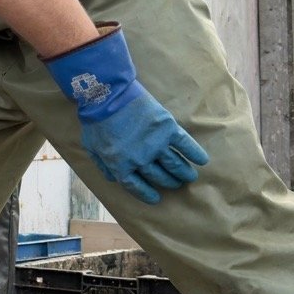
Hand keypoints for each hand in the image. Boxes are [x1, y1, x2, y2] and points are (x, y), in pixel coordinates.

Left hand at [43, 26, 207, 204]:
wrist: (108, 95)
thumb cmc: (95, 120)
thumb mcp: (91, 147)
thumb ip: (102, 165)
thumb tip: (113, 179)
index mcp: (120, 166)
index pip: (137, 187)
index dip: (147, 194)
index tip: (156, 198)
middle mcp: (140, 160)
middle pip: (159, 176)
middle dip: (169, 182)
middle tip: (176, 183)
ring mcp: (156, 145)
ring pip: (174, 165)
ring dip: (184, 173)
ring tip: (190, 177)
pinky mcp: (168, 129)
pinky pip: (185, 145)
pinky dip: (195, 154)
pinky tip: (203, 161)